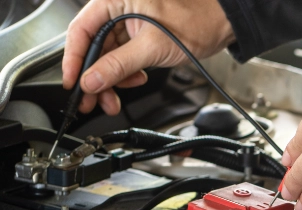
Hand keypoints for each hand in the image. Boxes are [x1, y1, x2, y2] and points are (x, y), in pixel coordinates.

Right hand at [63, 0, 234, 114]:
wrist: (222, 24)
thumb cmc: (196, 20)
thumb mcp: (152, 47)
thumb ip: (119, 65)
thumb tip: (92, 81)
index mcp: (114, 0)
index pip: (81, 31)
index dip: (73, 60)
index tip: (73, 83)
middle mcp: (117, 9)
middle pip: (93, 47)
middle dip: (94, 77)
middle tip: (92, 101)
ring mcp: (128, 22)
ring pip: (107, 55)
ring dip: (110, 80)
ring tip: (114, 99)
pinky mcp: (139, 35)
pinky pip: (122, 57)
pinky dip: (125, 73)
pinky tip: (135, 80)